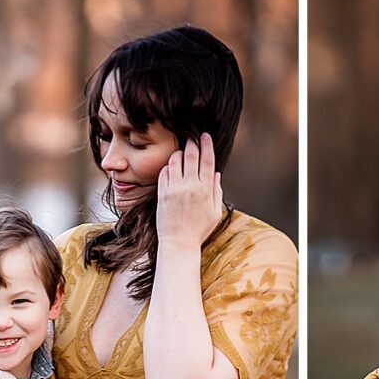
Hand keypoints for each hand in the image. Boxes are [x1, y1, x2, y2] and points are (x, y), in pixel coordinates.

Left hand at [156, 133, 223, 247]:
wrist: (179, 243)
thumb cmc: (199, 230)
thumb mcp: (215, 212)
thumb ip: (216, 191)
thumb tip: (216, 174)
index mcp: (205, 190)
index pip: (207, 161)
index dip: (207, 145)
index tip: (205, 136)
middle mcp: (190, 186)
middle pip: (191, 155)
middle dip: (192, 142)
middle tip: (192, 136)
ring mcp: (174, 189)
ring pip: (175, 160)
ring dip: (178, 153)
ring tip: (181, 153)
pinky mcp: (162, 193)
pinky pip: (164, 172)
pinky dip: (168, 166)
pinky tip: (171, 168)